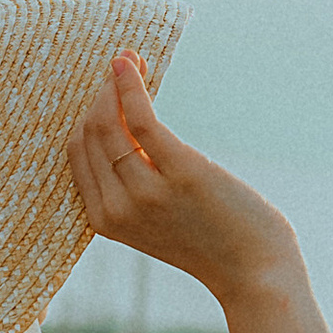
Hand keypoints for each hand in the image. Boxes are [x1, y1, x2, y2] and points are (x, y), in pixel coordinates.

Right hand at [68, 55, 300, 306]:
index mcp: (104, 222)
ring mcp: (145, 193)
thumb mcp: (158, 222)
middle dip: (99, 94)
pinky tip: (131, 65)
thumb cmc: (213, 243)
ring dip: (114, 84)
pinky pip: (140, 119)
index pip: (78, 155)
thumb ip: (135, 188)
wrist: (254, 273)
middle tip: (118, 66)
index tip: (103, 89)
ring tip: (128, 59)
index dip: (87, 116)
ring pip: (107, 124)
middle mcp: (118, 208)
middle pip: (89, 135)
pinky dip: (131, 87)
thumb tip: (128, 130)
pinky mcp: (179, 172)